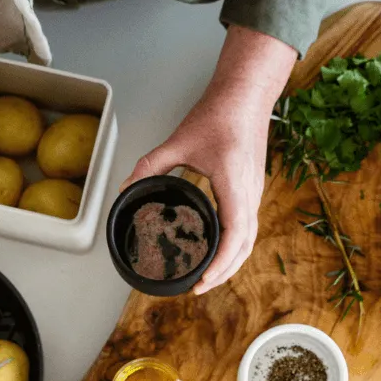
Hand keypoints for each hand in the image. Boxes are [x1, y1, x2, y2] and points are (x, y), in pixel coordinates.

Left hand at [121, 26, 296, 294]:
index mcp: (234, 184)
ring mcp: (254, 192)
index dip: (219, 264)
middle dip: (223, 272)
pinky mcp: (252, 189)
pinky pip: (248, 227)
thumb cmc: (219, 113)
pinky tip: (220, 252)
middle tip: (198, 287)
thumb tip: (126, 188)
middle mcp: (249, 193)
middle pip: (244, 247)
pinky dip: (236, 246)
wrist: (247, 93)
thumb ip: (150, 166)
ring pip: (249, 239)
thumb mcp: (178, 141)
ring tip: (208, 278)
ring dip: (232, 263)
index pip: (234, 236)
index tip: (202, 281)